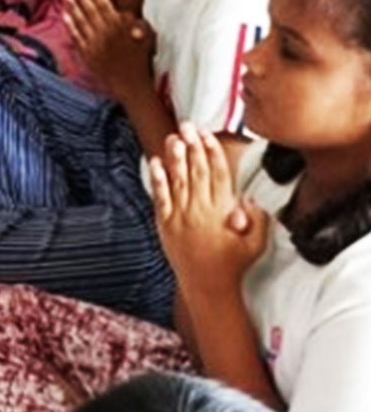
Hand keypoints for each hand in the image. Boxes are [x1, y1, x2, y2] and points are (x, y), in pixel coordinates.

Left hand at [63, 0, 153, 100]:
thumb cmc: (141, 61)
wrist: (131, 86)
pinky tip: (64, 14)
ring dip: (72, 6)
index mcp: (120, 29)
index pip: (105, 6)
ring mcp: (94, 45)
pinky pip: (75, 37)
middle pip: (90, 10)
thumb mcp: (147, 40)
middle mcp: (105, 35)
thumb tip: (126, 15)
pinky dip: (69, 25)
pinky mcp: (86, 55)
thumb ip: (137, 25)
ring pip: (80, 22)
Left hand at [149, 124, 268, 295]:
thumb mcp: (256, 243)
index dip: (212, 152)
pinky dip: (157, 179)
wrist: (207, 285)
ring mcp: (180, 216)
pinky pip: (160, 197)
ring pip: (177, 180)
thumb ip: (257, 219)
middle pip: (196, 171)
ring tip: (173, 137)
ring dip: (175, 157)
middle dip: (192, 146)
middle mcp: (200, 211)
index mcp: (223, 212)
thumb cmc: (233, 263)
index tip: (209, 135)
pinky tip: (155, 163)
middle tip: (188, 126)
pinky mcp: (165, 224)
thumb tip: (248, 198)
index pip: (218, 174)